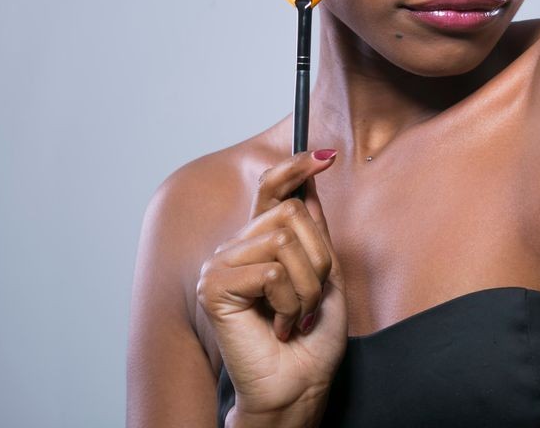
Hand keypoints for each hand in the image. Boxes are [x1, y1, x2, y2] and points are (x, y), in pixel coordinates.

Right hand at [197, 149, 347, 419]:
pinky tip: (281, 325)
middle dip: (318, 259)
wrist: (299, 385)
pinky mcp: (214, 287)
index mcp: (261, 243)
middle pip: (291, 212)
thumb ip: (314, 233)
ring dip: (307, 286)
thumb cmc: (311, 339)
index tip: (325, 155)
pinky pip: (271, 271)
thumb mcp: (325, 276)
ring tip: (296, 316)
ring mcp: (221, 265)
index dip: (295, 168)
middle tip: (312, 299)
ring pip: (284, 239)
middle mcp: (236, 248)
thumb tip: (308, 187)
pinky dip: (290, 302)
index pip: (271, 190)